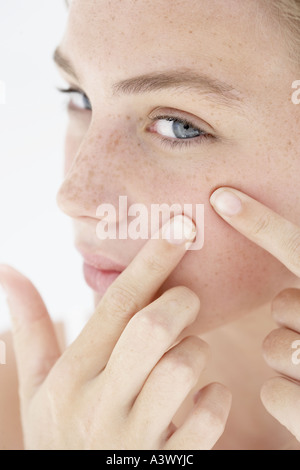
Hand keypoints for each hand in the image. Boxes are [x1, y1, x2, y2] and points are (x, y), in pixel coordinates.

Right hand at [0, 215, 230, 449]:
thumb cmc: (60, 434)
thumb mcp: (39, 383)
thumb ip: (30, 326)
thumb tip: (7, 269)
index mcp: (71, 374)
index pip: (116, 303)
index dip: (151, 261)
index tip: (179, 229)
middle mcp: (100, 402)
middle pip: (151, 327)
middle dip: (179, 302)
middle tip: (185, 299)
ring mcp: (134, 437)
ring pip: (183, 367)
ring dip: (195, 350)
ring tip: (186, 353)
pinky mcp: (166, 464)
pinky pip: (208, 417)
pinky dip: (214, 398)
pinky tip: (202, 398)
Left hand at [210, 187, 299, 443]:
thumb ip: (296, 284)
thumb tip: (265, 265)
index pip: (298, 252)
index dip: (261, 224)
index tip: (221, 197)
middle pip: (286, 305)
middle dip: (291, 318)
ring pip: (277, 347)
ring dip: (287, 360)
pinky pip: (275, 394)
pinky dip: (286, 400)